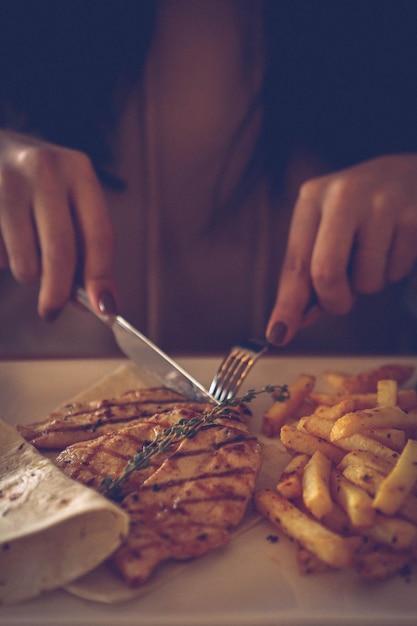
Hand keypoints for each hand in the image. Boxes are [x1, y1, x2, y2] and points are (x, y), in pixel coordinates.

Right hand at [0, 130, 116, 317]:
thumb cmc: (37, 184)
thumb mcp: (67, 201)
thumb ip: (83, 247)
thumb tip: (95, 301)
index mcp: (78, 170)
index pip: (99, 234)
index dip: (101, 277)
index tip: (104, 308)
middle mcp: (44, 169)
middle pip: (61, 251)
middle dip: (57, 292)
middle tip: (51, 312)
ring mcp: (6, 180)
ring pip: (24, 261)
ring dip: (26, 272)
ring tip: (21, 250)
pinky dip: (1, 259)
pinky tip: (2, 234)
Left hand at [266, 154, 416, 344]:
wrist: (413, 174)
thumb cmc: (360, 211)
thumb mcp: (327, 228)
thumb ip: (309, 272)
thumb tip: (292, 322)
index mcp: (312, 198)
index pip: (294, 262)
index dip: (287, 304)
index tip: (278, 335)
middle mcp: (342, 195)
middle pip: (326, 272)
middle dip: (334, 301)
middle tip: (341, 302)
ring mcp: (381, 202)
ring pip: (367, 279)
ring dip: (369, 283)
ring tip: (375, 254)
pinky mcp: (414, 215)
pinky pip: (396, 270)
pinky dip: (394, 270)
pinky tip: (396, 243)